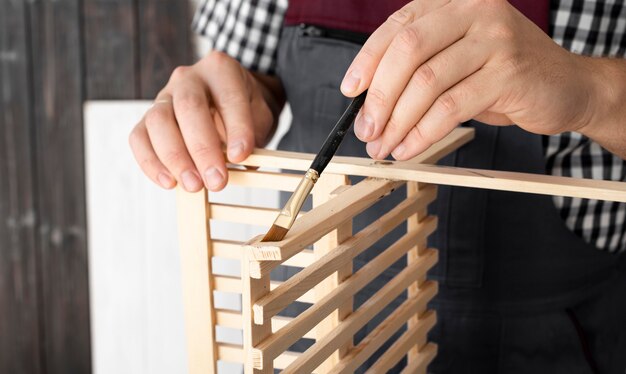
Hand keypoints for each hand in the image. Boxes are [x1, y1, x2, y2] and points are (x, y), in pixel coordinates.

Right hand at [129, 51, 281, 191]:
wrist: (229, 104)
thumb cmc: (246, 111)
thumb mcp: (260, 117)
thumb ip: (253, 137)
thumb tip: (243, 163)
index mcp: (221, 70)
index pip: (228, 97)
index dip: (236, 128)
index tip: (241, 157)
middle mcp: (188, 78)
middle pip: (188, 107)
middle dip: (202, 148)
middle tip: (216, 180)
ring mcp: (164, 96)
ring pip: (158, 121)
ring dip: (175, 158)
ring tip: (194, 186)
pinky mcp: (147, 119)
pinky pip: (139, 138)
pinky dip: (151, 163)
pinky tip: (169, 183)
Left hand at [341, 0, 597, 160]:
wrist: (568, 85)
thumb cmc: (504, 74)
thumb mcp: (457, 60)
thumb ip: (418, 70)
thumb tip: (369, 103)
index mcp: (453, 3)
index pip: (397, 28)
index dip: (367, 61)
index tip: (350, 92)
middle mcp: (473, 10)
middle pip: (407, 51)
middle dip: (380, 97)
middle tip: (367, 130)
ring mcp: (494, 38)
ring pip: (426, 83)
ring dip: (398, 122)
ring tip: (385, 147)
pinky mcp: (508, 72)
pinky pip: (450, 108)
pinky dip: (423, 133)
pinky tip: (410, 148)